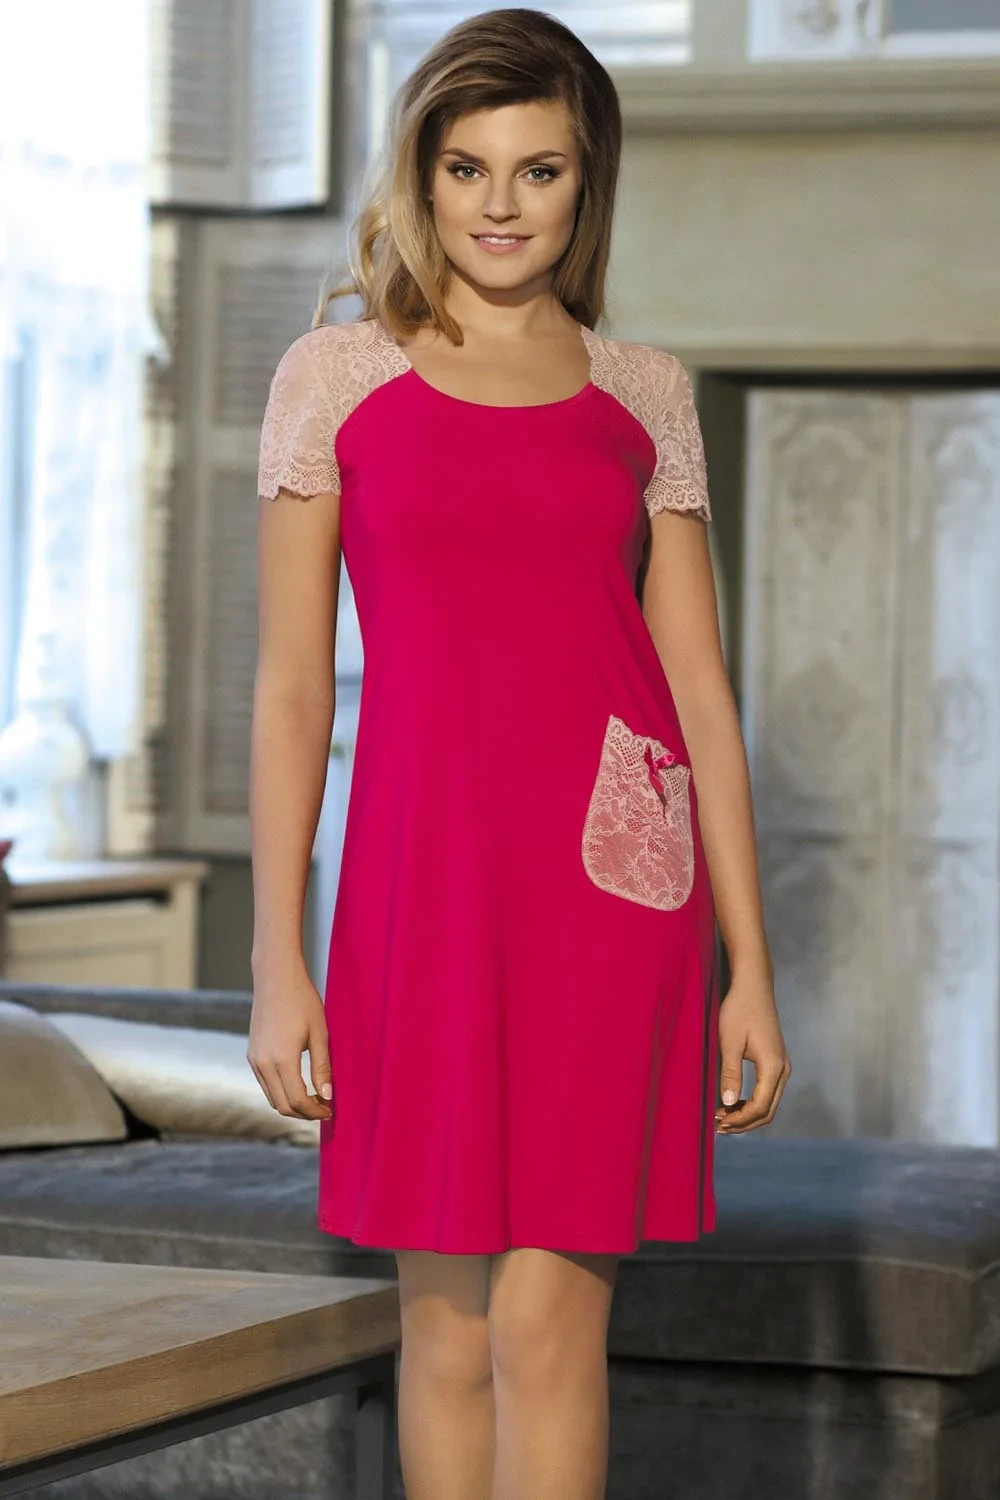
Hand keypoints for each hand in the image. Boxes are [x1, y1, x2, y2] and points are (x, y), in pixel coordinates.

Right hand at [247, 957, 333, 1120]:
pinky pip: (265, 1084)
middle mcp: (263, 1064)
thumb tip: (328, 1097)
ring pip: (272, 1097)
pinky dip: (281, 1092)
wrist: (275, 977)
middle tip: (324, 1108)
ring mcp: (254, 1060)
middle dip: (304, 1113)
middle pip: (282, 1106)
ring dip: (292, 1104)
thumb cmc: (302, 1000)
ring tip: (314, 1098)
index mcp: (282, 1059)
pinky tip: (298, 1084)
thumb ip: (322, 1068)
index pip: (297, 1101)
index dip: (315, 1112)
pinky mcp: (251, 1054)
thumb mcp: (320, 1033)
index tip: (330, 1111)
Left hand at [714, 969, 790, 1133]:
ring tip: (722, 1117)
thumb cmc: (739, 1010)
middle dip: (744, 1123)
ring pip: (768, 1103)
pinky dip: (752, 1103)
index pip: (759, 1107)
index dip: (739, 1120)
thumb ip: (730, 1074)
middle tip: (718, 1126)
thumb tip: (728, 1104)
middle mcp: (783, 1070)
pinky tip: (733, 1103)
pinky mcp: (776, 1062)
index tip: (717, 1123)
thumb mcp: (729, 1042)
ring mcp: (782, 1066)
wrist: (753, 986)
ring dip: (747, 1114)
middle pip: (767, 1111)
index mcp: (773, 1066)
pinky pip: (767, 1092)